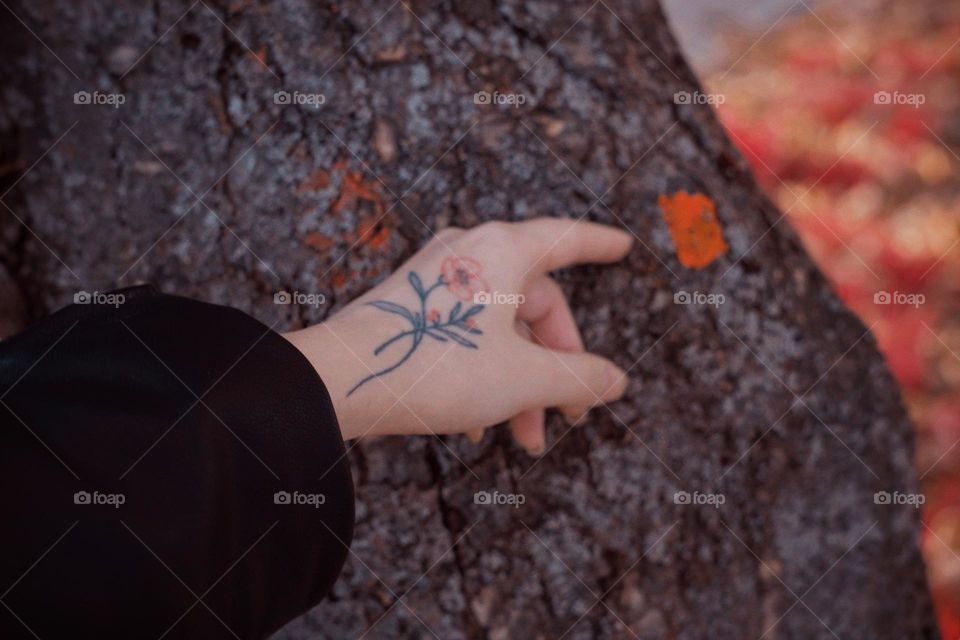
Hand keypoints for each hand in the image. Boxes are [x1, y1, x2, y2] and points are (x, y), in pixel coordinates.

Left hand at [284, 218, 631, 454]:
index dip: (599, 244)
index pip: (566, 238)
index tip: (622, 247)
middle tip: (566, 416)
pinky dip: (484, 374)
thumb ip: (577, 377)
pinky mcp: (411, 306)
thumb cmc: (435, 366)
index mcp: (503, 251)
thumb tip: (615, 381)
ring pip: (500, 328)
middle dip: (556, 366)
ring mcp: (436, 278)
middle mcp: (469, 253)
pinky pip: (465, 335)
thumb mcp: (523, 379)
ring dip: (520, 381)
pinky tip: (476, 424)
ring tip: (522, 436)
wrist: (340, 380)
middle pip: (536, 304)